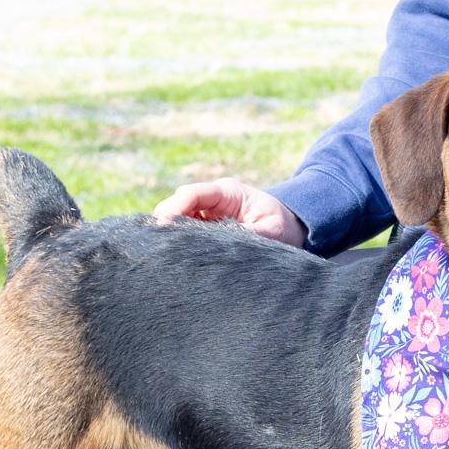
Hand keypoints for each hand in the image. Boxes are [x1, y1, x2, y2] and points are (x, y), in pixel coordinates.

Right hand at [154, 178, 306, 247]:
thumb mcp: (270, 232)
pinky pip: (182, 230)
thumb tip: (223, 247)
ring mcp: (205, 210)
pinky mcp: (203, 225)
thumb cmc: (281, 227)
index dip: (174, 209)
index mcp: (228, 192)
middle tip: (160, 248)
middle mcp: (212, 198)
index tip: (163, 228)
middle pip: (176, 203)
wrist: (288, 228)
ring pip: (175, 217)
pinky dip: (177, 241)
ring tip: (166, 254)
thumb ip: (248, 235)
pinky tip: (174, 256)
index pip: (192, 194)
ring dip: (170, 234)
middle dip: (166, 223)